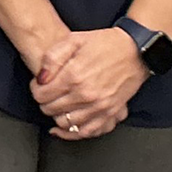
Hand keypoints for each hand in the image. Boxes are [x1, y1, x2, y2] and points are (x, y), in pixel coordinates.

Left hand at [29, 28, 148, 139]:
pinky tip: (67, 126)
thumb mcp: (73, 40)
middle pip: (50, 110)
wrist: (136, 50)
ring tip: (59, 105)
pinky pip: (87, 132)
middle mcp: (86, 94)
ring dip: (57, 115)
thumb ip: (52, 58)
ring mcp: (99, 106)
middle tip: (48, 93)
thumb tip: (40, 78)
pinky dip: (73, 132)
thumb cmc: (106, 44)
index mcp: (74, 76)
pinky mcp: (110, 113)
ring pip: (65, 123)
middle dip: (44, 101)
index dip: (35, 89)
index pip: (41, 95)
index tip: (39, 85)